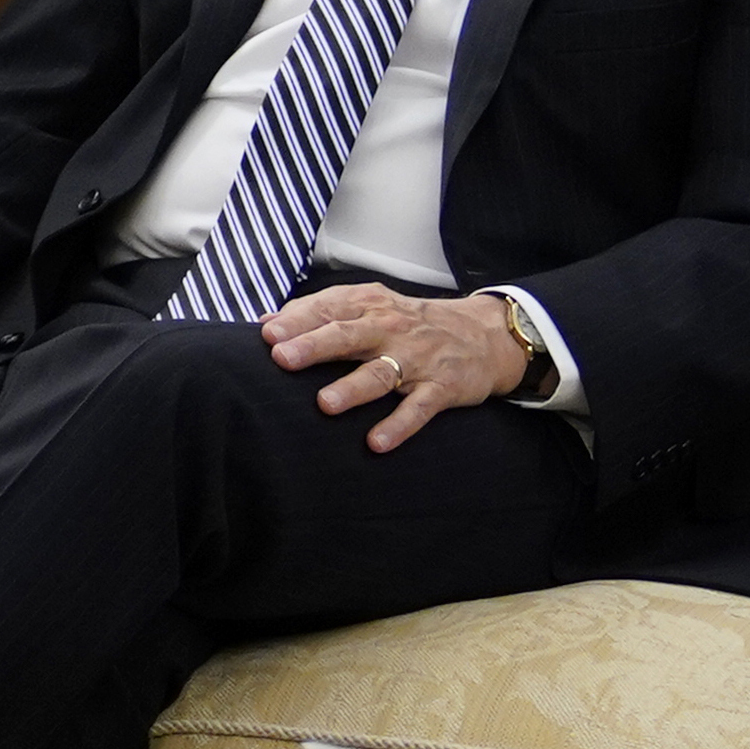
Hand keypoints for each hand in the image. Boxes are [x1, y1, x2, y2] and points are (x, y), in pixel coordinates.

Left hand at [265, 281, 529, 455]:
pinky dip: (398, 426)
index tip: (266, 334)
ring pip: (380, 374)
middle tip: (282, 358)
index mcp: (367, 306)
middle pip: (347, 336)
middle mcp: (389, 329)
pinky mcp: (441, 388)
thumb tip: (266, 321)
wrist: (483, 334)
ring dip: (352, 389)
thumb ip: (318, 311)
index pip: (327, 309)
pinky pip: (418, 409)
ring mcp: (416, 359)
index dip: (296, 321)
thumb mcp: (368, 305)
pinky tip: (376, 443)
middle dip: (314, 346)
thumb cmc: (410, 322)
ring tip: (325, 404)